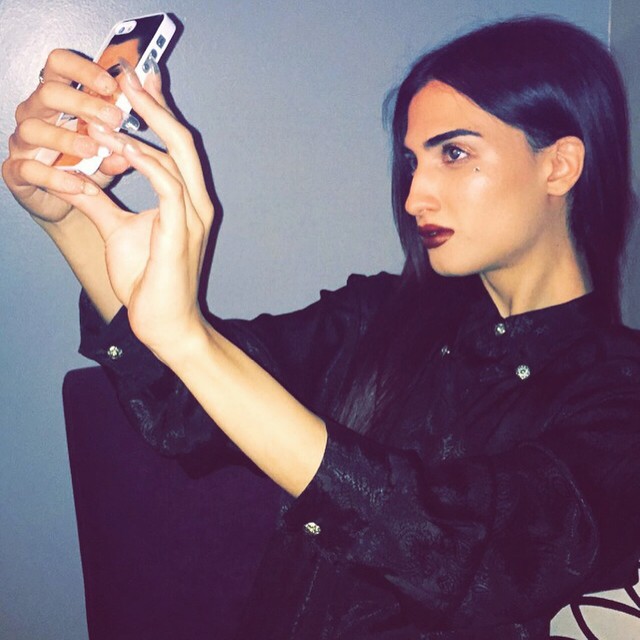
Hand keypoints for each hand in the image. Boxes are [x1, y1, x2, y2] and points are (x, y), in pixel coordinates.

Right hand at [3, 49, 145, 222]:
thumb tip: (154, 96)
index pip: (59, 65)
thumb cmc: (89, 166)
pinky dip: (57, 178)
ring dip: (67, 139)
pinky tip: (83, 185)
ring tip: (95, 150)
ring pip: (33, 129)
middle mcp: (36, 114)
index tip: (113, 84)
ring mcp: (23, 142)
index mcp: (59, 99)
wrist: (70, 204)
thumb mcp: (114, 145)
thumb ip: (129, 123)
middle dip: (82, 103)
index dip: (83, 70)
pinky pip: (30, 170)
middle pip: (48, 92)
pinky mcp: (17, 171)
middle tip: (114, 118)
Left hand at [54, 61, 214, 358]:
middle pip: (183, 141)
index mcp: (187, 202)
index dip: (160, 112)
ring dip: (143, 127)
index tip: (141, 82)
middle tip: (132, 73)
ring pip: (177, 156)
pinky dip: (143, 161)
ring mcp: (193, 217)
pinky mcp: (180, 232)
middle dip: (157, 105)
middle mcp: (197, 204)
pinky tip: (118, 144)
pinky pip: (166, 185)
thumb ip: (99, 201)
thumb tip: (75, 175)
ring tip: (113, 104)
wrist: (166, 325)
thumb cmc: (149, 282)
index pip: (177, 147)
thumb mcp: (117, 232)